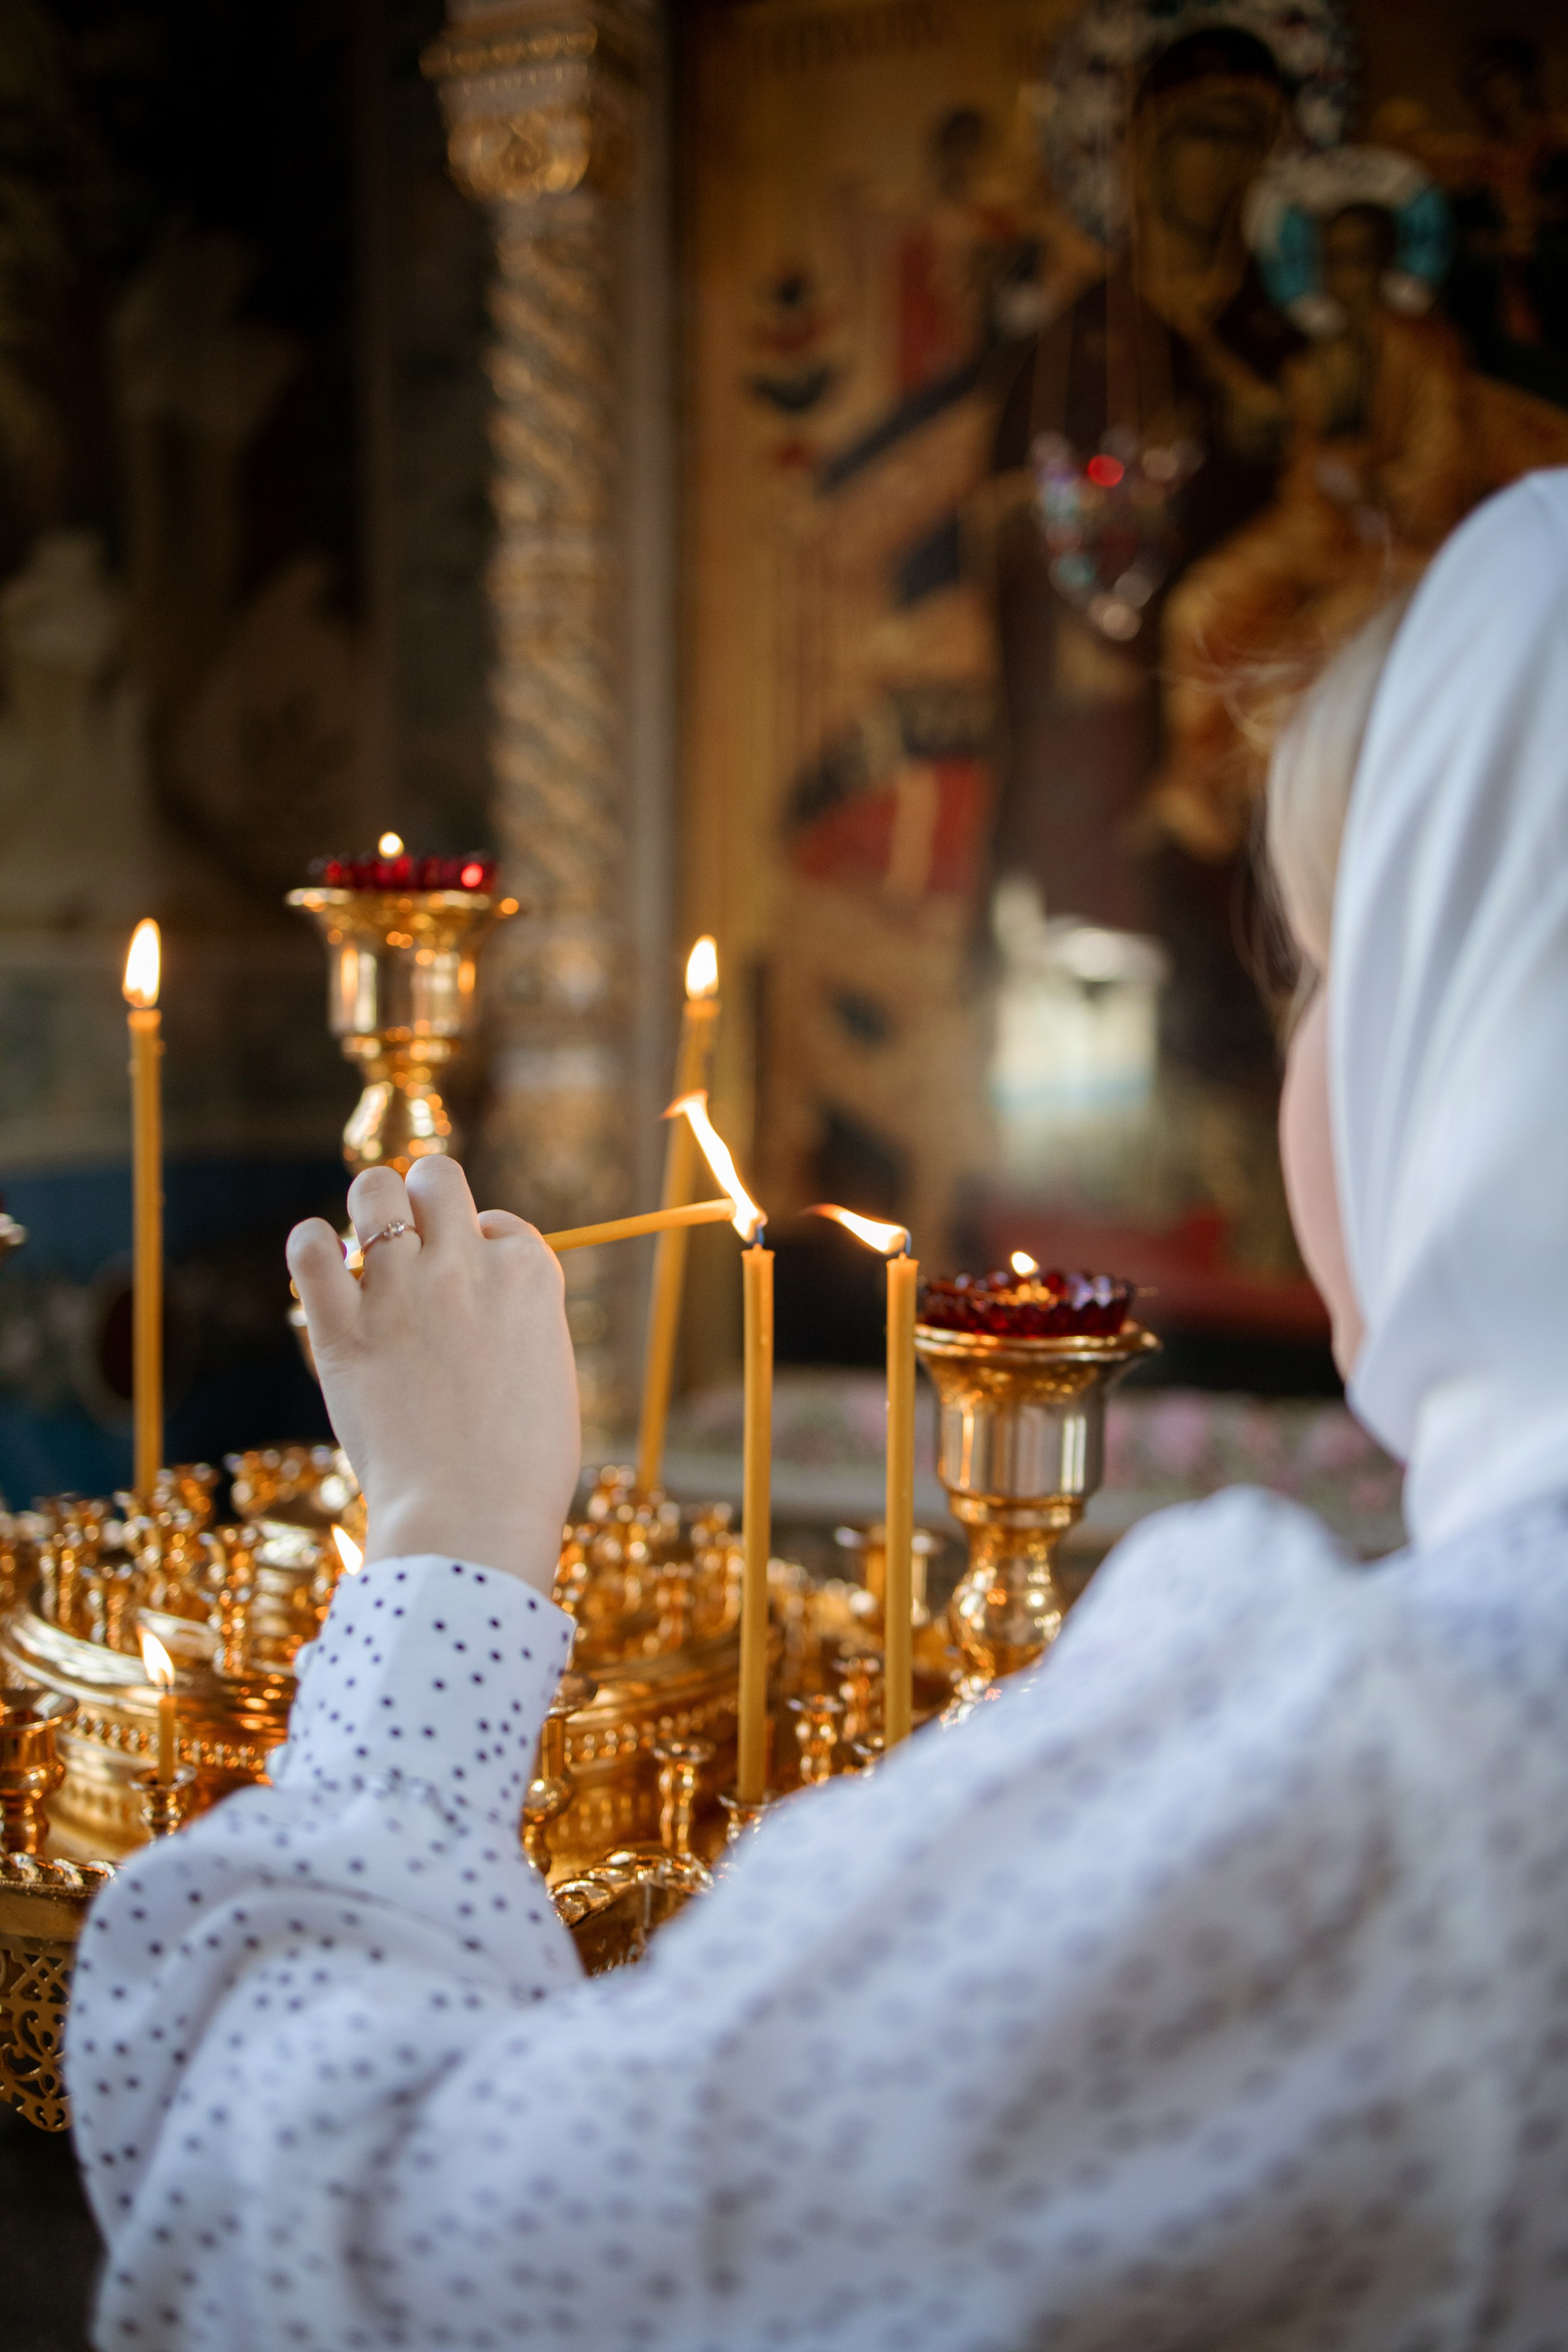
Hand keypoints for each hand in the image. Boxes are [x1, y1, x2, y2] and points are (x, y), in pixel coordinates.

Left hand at [285, 1158, 579, 1593]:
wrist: (473, 1516)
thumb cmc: (523, 1464)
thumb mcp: (548, 1370)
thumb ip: (519, 1318)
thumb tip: (482, 1298)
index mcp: (529, 1272)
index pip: (497, 1221)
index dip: (479, 1249)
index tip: (471, 1290)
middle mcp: (466, 1264)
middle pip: (436, 1177)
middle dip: (424, 1201)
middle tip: (415, 1248)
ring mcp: (402, 1289)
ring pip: (373, 1191)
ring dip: (369, 1210)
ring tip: (367, 1248)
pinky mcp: (343, 1327)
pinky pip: (309, 1248)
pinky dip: (309, 1247)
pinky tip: (320, 1267)